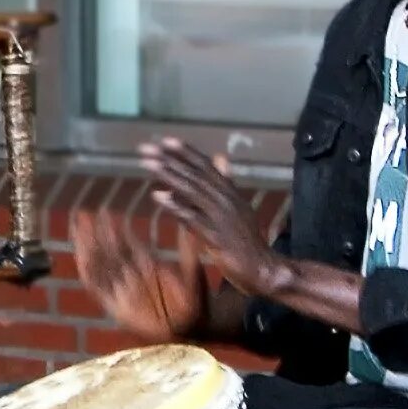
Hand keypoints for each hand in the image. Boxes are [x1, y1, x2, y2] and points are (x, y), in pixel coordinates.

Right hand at [70, 208, 208, 345]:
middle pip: (108, 251)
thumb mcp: (194, 273)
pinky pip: (98, 290)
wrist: (193, 331)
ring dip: (87, 248)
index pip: (126, 243)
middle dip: (95, 233)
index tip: (105, 211)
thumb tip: (187, 227)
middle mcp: (133, 276)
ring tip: (77, 230)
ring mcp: (124, 291)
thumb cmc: (197, 303)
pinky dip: (88, 274)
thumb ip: (187, 252)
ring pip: (100, 266)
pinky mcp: (117, 308)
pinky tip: (81, 259)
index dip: (115, 228)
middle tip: (83, 214)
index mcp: (148, 266)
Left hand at [142, 138, 280, 296]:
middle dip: (170, 160)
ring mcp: (221, 216)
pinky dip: (175, 205)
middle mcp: (226, 199)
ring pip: (192, 190)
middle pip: (195, 174)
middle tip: (146, 149)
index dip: (186, 152)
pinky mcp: (215, 235)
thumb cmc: (246, 239)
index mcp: (230, 192)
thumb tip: (220, 157)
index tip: (165, 141)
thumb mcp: (238, 206)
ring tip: (148, 164)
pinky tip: (158, 196)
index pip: (206, 166)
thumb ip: (227, 182)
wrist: (261, 266)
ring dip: (169, 175)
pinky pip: (192, 217)